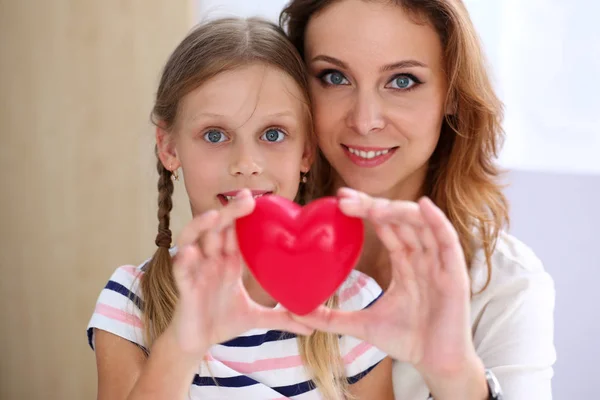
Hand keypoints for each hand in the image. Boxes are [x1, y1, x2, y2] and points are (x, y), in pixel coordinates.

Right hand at [168, 189, 312, 360]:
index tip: (259, 199)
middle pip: (216, 228)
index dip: (243, 214)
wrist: (196, 342)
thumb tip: (311, 328)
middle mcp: (211, 261)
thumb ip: (282, 318)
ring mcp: (196, 272)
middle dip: (229, 211)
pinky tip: (191, 252)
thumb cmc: (222, 321)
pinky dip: (184, 259)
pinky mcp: (184, 288)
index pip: (235, 231)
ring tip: (214, 215)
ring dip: (200, 225)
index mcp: (228, 262)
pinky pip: (180, 270)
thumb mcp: (256, 318)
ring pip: (192, 239)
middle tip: (246, 198)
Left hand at [293, 188, 485, 396]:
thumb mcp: (362, 325)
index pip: (385, 227)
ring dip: (398, 210)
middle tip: (345, 199)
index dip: (365, 210)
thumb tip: (297, 314)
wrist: (435, 365)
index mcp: (405, 263)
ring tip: (372, 206)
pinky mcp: (455, 274)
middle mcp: (422, 257)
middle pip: (399, 220)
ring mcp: (439, 263)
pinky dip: (438, 221)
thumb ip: (331, 318)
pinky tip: (423, 206)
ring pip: (421, 224)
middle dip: (373, 205)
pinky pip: (448, 240)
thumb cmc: (406, 341)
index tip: (340, 200)